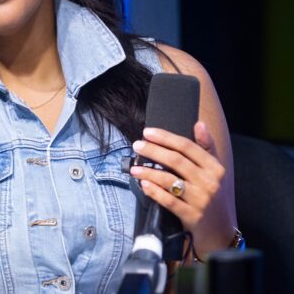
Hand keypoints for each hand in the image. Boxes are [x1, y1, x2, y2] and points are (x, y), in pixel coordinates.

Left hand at [129, 122, 235, 257]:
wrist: (220, 231)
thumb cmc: (213, 195)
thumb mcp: (215, 171)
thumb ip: (206, 147)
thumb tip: (199, 123)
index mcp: (215, 168)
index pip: (187, 146)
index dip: (165, 137)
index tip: (147, 132)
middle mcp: (209, 182)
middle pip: (176, 161)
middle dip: (153, 151)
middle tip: (137, 145)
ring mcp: (201, 200)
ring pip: (169, 180)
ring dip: (149, 172)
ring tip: (134, 167)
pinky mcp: (192, 216)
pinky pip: (169, 201)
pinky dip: (154, 192)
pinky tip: (143, 185)